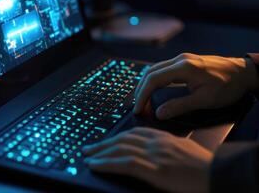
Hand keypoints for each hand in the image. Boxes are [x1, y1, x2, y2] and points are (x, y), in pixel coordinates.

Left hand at [83, 127, 212, 192]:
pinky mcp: (155, 169)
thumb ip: (164, 147)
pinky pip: (125, 163)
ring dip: (100, 152)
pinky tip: (96, 164)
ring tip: (87, 156)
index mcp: (162, 137)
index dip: (115, 137)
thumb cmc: (202, 165)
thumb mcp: (180, 150)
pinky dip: (107, 163)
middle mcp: (156, 143)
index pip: (132, 133)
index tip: (104, 141)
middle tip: (88, 148)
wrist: (218, 173)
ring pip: (120, 149)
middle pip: (122, 139)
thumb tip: (151, 152)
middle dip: (103, 143)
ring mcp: (154, 155)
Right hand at [134, 53, 258, 119]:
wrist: (244, 73)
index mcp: (184, 67)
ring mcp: (182, 59)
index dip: (142, 95)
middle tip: (138, 107)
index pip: (154, 79)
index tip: (138, 109)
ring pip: (155, 69)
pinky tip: (154, 89)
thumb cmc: (228, 86)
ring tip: (143, 100)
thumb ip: (180, 106)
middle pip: (150, 72)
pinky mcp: (185, 62)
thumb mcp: (205, 100)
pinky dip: (154, 80)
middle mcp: (180, 60)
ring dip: (146, 84)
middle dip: (141, 90)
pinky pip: (163, 69)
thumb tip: (159, 113)